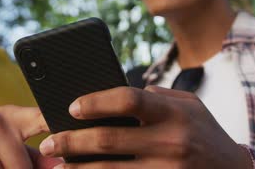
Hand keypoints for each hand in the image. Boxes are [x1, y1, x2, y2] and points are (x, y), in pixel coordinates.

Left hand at [38, 86, 251, 168]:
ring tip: (56, 164)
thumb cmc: (205, 132)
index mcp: (173, 112)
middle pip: (109, 139)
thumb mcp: (190, 105)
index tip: (72, 107)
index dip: (96, 101)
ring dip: (78, 168)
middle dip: (73, 140)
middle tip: (49, 141)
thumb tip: (117, 93)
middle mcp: (170, 141)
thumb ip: (156, 96)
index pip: (128, 99)